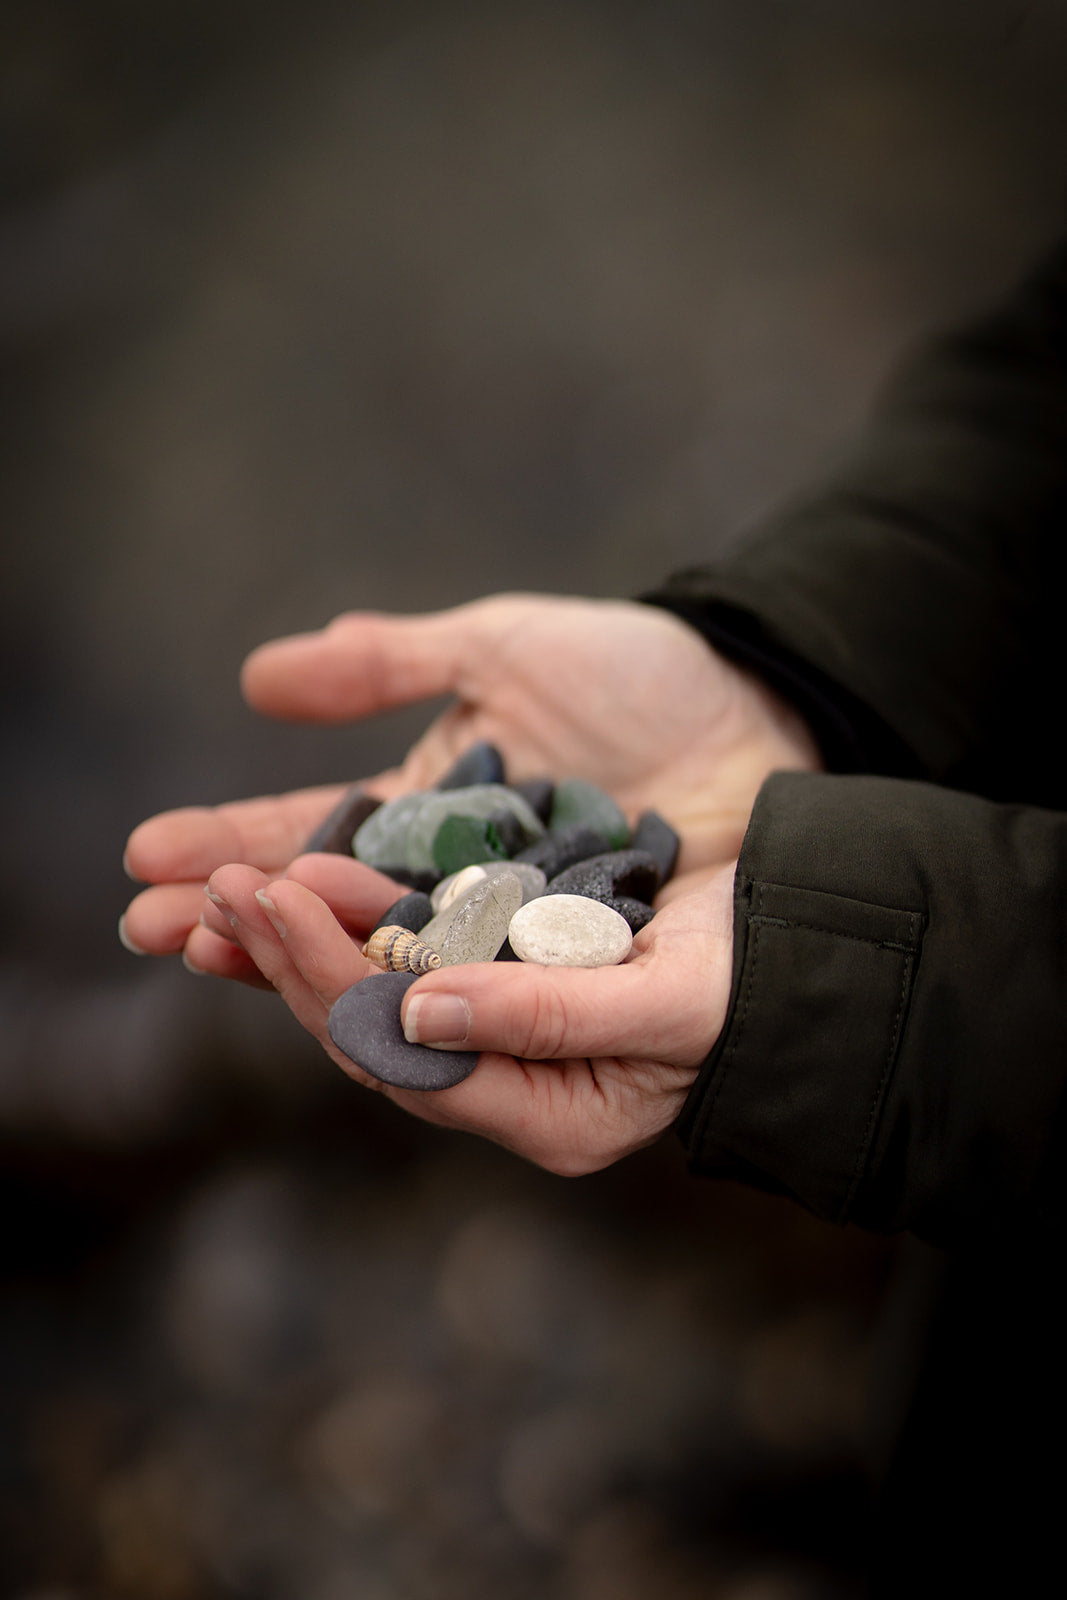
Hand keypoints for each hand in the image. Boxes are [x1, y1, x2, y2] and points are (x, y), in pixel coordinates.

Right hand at [122, 593, 819, 979]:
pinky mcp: (574, 968)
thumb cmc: (634, 673)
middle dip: (240, 916)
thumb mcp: (501, 649)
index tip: (146, 860)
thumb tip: (254, 678)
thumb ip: (389, 663)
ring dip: (304, 957)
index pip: (306, 833)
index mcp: (425, 811)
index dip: (226, 847)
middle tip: (153, 925)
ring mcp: (511, 933)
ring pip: (390, 958)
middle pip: (328, 910)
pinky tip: (356, 997)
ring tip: (222, 947)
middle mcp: (453, 886)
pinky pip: (489, 987)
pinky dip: (420, 992)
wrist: (759, 707)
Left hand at [198, 854, 736, 1172]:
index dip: (329, 980)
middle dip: (291, 954)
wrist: (804, 934)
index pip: (407, 1060)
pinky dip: (354, 909)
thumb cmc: (758, 978)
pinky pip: (409, 949)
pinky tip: (301, 866)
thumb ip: (554, 1017)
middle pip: (373, 1029)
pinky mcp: (501, 968)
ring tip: (229, 873)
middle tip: (216, 881)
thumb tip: (419, 1012)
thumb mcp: (672, 999)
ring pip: (379, 988)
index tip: (269, 896)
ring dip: (306, 930)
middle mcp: (511, 1082)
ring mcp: (503, 1026)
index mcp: (549, 1114)